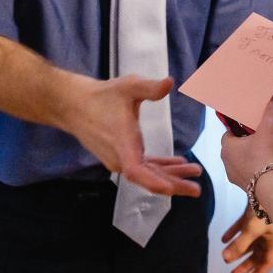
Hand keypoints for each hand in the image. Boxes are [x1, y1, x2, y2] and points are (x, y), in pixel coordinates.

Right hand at [61, 75, 202, 196]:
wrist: (75, 104)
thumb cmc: (102, 96)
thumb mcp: (128, 87)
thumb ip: (149, 88)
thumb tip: (169, 82)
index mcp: (122, 144)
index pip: (136, 171)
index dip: (153, 181)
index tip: (170, 189)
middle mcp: (120, 157)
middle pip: (148, 178)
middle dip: (173, 184)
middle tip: (197, 189)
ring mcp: (120, 159)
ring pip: (148, 173)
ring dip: (170, 175)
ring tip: (194, 173)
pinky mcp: (121, 155)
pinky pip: (143, 166)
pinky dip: (160, 167)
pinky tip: (178, 164)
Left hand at [219, 95, 272, 187]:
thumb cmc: (265, 156)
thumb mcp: (270, 129)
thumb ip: (272, 113)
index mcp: (227, 148)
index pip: (228, 134)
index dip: (238, 129)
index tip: (249, 126)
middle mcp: (228, 164)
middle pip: (236, 149)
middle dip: (247, 144)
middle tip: (261, 137)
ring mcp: (237, 178)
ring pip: (243, 163)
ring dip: (253, 158)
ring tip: (269, 152)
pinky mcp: (248, 189)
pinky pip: (252, 175)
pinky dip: (259, 171)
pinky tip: (272, 167)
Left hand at [220, 206, 272, 272]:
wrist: (270, 182)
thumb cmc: (265, 208)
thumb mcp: (252, 229)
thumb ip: (239, 245)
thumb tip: (225, 259)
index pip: (267, 262)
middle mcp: (269, 233)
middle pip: (258, 254)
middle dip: (245, 265)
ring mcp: (262, 222)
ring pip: (250, 241)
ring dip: (238, 250)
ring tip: (225, 258)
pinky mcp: (254, 212)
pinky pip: (243, 227)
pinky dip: (234, 233)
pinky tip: (223, 239)